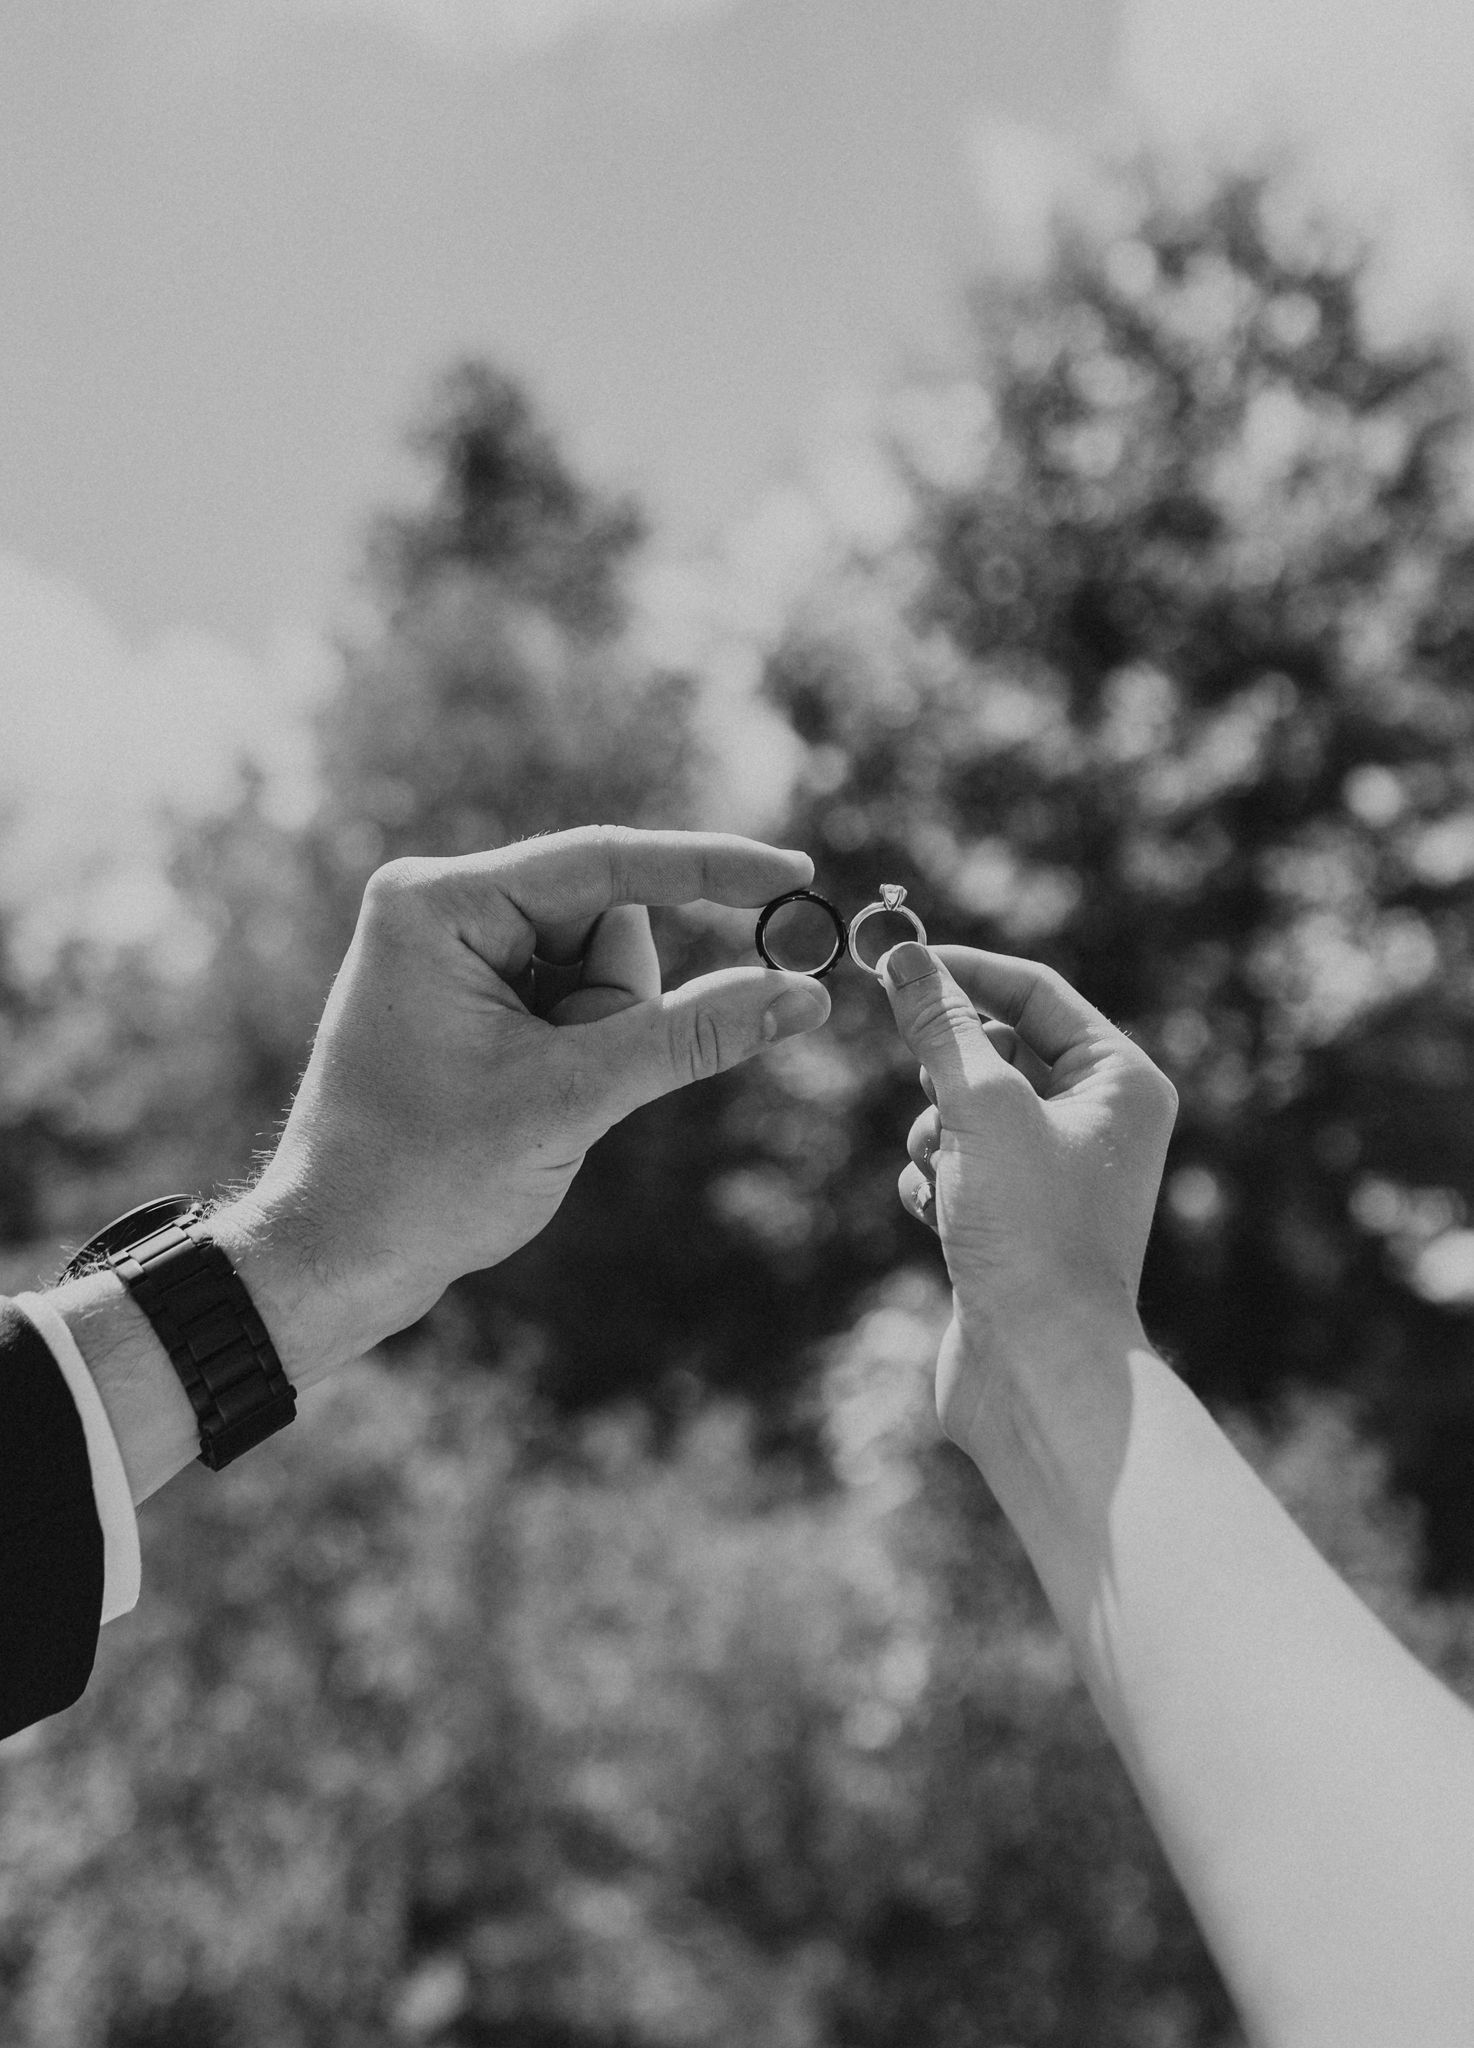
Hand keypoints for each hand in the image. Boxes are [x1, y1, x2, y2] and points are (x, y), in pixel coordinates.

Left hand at [219, 826, 830, 1372]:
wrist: (335, 1259)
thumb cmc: (426, 1180)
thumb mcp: (573, 1099)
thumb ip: (692, 1036)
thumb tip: (804, 994)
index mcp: (438, 902)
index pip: (606, 862)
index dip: (709, 869)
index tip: (795, 872)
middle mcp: (440, 906)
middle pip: (607, 922)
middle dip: (614, 1006)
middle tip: (559, 1082)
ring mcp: (451, 950)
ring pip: (599, 968)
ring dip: (597, 1038)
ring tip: (528, 1099)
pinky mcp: (467, 994)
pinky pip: (571, 1001)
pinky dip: (578, 1051)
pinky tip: (521, 1101)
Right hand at [877, 942, 1177, 1455]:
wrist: (1038, 1367)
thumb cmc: (1031, 1231)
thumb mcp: (979, 1107)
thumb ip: (937, 1025)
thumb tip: (902, 956)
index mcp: (1122, 1080)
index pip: (1036, 990)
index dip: (963, 972)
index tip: (893, 964)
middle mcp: (1101, 1121)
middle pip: (998, 1048)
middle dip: (948, 1072)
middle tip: (935, 1095)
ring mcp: (1057, 1174)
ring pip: (968, 1109)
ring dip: (935, 1132)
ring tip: (943, 1172)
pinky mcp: (1016, 1219)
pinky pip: (958, 1165)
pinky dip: (935, 1182)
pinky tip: (936, 1217)